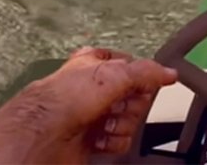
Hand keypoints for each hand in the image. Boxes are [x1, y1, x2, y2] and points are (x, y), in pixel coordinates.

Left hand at [0, 47, 177, 163]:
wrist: (38, 138)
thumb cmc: (61, 100)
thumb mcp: (112, 74)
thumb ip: (145, 72)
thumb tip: (168, 73)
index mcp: (92, 65)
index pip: (129, 64)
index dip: (138, 75)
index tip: (143, 82)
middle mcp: (91, 90)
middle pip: (132, 95)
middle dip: (131, 104)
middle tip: (118, 106)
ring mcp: (90, 117)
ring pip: (126, 120)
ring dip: (122, 125)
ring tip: (105, 125)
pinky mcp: (90, 142)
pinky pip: (118, 142)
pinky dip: (114, 142)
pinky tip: (100, 140)